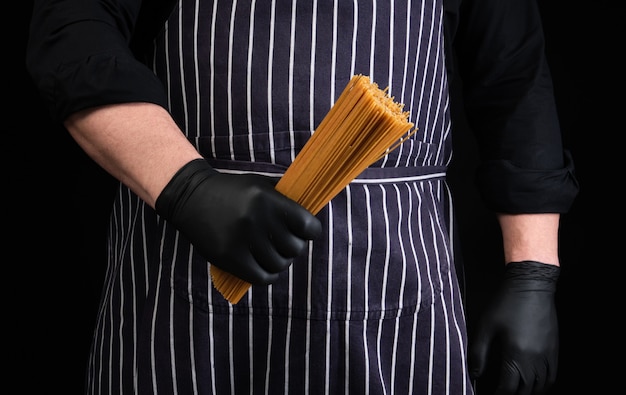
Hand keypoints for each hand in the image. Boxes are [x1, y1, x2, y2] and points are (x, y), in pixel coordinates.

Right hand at [155, 159, 321, 283]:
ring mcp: (240, 240)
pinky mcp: (228, 257)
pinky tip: (264, 267)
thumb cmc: (233, 191)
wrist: (191, 197)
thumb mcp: (260, 184)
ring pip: (279, 265)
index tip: (306, 231)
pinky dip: (268, 275)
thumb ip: (286, 200)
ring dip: (281, 262)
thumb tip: (313, 218)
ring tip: (273, 254)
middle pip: (295, 248)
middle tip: (286, 243)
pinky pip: (261, 277)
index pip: (307, 226)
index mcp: (267, 199)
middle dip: (294, 248)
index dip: (311, 231)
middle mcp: (255, 219)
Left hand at [469, 261, 559, 394]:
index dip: (498, 394)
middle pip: (526, 390)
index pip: (508, 387)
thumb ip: (478, 352)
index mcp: (516, 354)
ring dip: (529, 392)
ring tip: (516, 390)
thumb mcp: (486, 326)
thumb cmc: (507, 302)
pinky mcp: (554, 348)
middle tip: (502, 392)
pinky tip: (534, 382)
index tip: (490, 394)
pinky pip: (552, 375)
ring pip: (542, 386)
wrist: (531, 285)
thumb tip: (475, 373)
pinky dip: (544, 384)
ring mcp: (547, 354)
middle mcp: (535, 359)